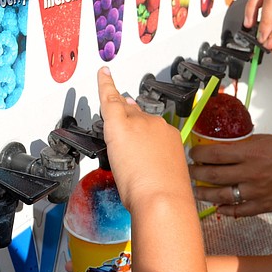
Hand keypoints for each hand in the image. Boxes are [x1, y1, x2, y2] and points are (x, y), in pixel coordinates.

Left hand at [97, 67, 191, 212]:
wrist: (163, 198)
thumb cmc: (165, 194)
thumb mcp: (163, 176)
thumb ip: (152, 164)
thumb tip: (141, 161)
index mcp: (169, 137)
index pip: (151, 124)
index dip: (141, 119)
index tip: (136, 109)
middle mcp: (157, 126)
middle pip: (137, 116)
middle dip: (129, 121)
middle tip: (122, 133)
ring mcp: (139, 124)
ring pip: (124, 112)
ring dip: (118, 116)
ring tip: (111, 119)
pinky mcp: (120, 125)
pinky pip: (110, 99)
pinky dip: (105, 84)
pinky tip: (102, 74)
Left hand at [189, 134, 271, 215]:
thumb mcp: (269, 138)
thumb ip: (248, 144)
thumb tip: (231, 147)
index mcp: (250, 152)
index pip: (214, 154)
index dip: (198, 155)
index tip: (193, 154)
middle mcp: (249, 172)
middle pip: (213, 175)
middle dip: (196, 173)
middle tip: (190, 171)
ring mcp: (256, 191)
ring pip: (221, 195)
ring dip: (205, 193)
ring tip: (196, 191)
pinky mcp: (264, 205)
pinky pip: (239, 211)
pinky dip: (226, 211)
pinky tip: (218, 208)